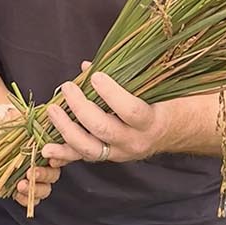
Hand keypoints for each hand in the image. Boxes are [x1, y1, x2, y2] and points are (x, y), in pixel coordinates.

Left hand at [0, 101, 64, 207]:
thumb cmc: (14, 120)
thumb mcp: (24, 117)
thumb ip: (33, 118)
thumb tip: (42, 115)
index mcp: (51, 147)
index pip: (62, 156)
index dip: (60, 159)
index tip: (50, 157)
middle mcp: (47, 164)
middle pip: (53, 175)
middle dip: (43, 176)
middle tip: (32, 172)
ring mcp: (36, 177)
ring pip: (44, 189)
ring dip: (34, 190)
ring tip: (21, 185)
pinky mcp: (24, 186)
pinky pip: (30, 199)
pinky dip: (25, 199)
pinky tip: (17, 194)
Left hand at [42, 70, 162, 165]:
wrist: (178, 130)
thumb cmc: (167, 102)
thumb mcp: (155, 87)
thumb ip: (125, 76)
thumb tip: (87, 67)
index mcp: (151, 121)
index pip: (131, 111)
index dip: (112, 94)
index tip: (96, 77)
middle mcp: (135, 141)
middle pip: (103, 129)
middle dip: (80, 108)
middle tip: (67, 88)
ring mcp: (121, 153)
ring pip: (89, 148)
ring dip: (66, 129)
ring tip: (53, 111)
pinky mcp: (109, 157)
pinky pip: (84, 158)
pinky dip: (64, 153)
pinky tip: (47, 148)